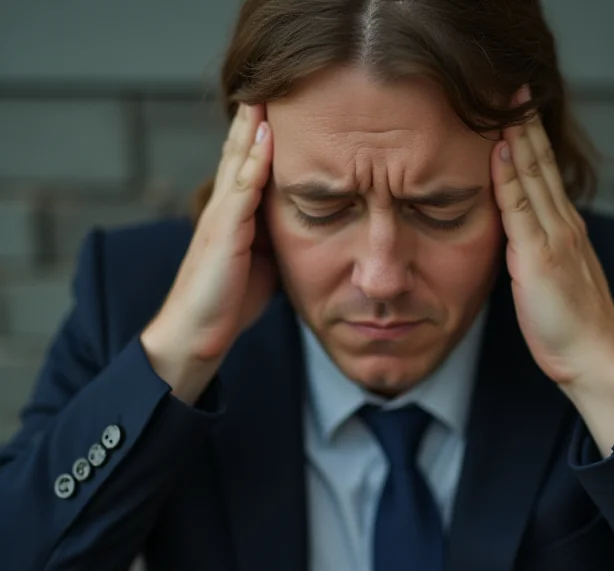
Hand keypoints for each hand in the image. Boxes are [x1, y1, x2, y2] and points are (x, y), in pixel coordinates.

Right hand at [141, 103, 275, 403]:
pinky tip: (265, 138)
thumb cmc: (227, 301)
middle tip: (269, 81)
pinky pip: (241, 191)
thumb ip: (272, 237)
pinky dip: (254, 163)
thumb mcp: (259, 262)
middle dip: (254, 117)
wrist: (197, 334)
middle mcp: (225, 208)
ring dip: (252, 126)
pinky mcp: (223, 233)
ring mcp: (222, 217)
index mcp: (234, 215)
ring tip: (265, 92)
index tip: (280, 105)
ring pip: (239, 162)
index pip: (249, 165)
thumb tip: (303, 228)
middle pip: (241, 152)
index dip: (261, 134)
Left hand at [490, 88, 613, 406]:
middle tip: (514, 88)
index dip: (530, 140)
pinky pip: (521, 209)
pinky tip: (501, 151)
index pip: (544, 174)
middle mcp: (563, 225)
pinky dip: (510, 177)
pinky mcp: (541, 257)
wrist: (595, 356)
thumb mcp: (553, 278)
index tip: (517, 110)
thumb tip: (518, 236)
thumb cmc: (571, 325)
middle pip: (541, 164)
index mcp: (565, 229)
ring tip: (505, 103)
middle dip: (526, 125)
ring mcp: (554, 237)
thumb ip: (539, 249)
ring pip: (533, 177)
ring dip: (518, 138)